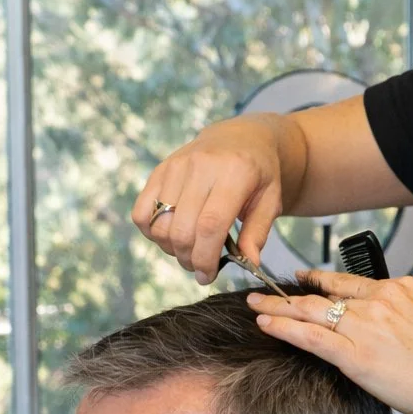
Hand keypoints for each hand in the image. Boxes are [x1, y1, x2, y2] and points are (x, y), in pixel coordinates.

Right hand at [132, 116, 291, 282]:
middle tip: (200, 267)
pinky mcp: (159, 170)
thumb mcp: (271, 200)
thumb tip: (250, 263)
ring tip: (188, 250)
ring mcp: (176, 166)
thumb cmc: (259, 174)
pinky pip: (141, 212)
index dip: (205, 258)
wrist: (241, 138)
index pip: (210, 225)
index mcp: (235, 172)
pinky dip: (151, 232)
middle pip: (182, 229)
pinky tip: (170, 234)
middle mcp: (201, 165)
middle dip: (189, 259)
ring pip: (160, 224)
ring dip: (170, 249)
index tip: (208, 275)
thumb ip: (258, 232)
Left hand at [248, 270, 412, 413]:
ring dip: (278, 306)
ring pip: (311, 311)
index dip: (322, 280)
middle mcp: (379, 300)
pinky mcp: (354, 354)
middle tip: (267, 288)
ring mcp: (364, 325)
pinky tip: (265, 324)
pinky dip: (284, 328)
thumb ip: (403, 311)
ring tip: (255, 304)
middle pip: (326, 291)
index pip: (351, 281)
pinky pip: (310, 336)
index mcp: (399, 289)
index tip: (305, 280)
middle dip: (292, 290)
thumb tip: (384, 321)